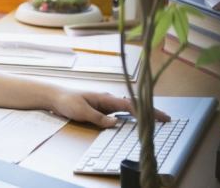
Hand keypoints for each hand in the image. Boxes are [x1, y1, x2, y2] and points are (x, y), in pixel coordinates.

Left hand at [50, 88, 170, 126]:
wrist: (54, 96)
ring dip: (141, 114)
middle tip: (165, 119)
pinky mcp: (101, 109)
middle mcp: (108, 100)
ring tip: (155, 120)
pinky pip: (119, 112)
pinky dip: (130, 116)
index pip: (130, 105)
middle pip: (133, 106)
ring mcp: (105, 104)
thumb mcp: (81, 111)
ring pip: (127, 109)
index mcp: (105, 98)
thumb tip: (115, 123)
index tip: (160, 116)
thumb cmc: (66, 101)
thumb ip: (98, 118)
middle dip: (149, 112)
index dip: (146, 111)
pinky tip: (136, 120)